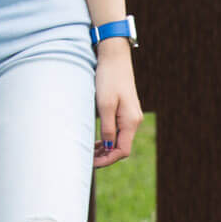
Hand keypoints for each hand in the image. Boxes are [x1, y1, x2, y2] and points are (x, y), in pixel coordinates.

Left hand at [93, 42, 141, 169]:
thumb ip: (107, 127)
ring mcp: (130, 116)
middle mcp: (133, 121)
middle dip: (105, 157)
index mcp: (130, 121)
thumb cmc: (108, 79)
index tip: (91, 163)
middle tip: (87, 159)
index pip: (122, 150)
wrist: (114, 59)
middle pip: (121, 147)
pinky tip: (97, 141)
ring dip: (105, 149)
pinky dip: (107, 138)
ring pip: (119, 140)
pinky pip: (118, 131)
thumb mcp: (104, 104)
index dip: (108, 160)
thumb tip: (107, 147)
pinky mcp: (125, 111)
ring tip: (89, 153)